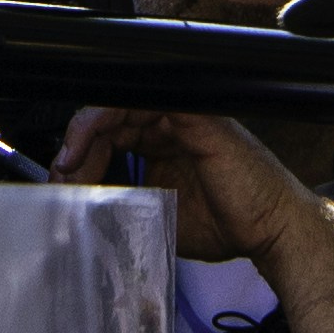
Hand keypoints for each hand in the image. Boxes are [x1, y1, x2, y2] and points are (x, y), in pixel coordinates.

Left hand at [49, 102, 308, 266]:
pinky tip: (88, 147)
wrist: (273, 229)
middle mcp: (171, 123)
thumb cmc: (229, 223)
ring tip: (68, 167)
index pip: (110, 135)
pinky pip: (139, 103)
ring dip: (84, 134)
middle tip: (60, 180)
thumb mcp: (160, 215)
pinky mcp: (192, 117)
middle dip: (76, 149)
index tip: (62, 185)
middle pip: (108, 118)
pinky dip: (105, 120)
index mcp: (164, 142)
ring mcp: (182, 116)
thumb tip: (83, 212)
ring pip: (118, 105)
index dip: (81, 157)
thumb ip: (127, 204)